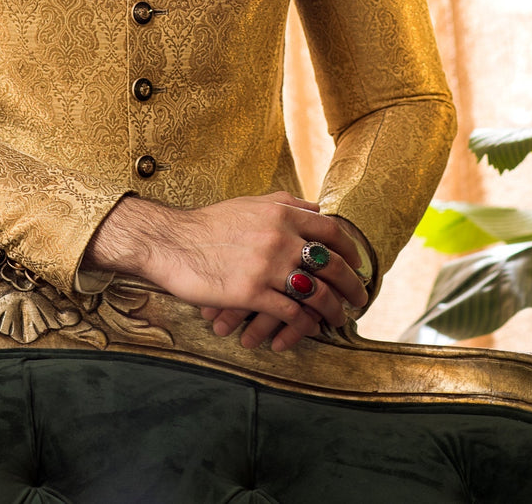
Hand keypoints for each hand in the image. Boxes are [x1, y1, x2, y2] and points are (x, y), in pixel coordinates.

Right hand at [83, 190, 368, 351]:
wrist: (171, 241)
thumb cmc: (209, 224)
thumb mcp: (250, 204)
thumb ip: (285, 203)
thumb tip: (316, 207)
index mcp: (281, 213)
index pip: (333, 231)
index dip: (352, 251)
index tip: (358, 264)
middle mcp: (280, 236)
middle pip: (333, 265)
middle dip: (353, 285)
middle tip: (360, 299)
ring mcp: (267, 265)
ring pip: (317, 293)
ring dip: (333, 310)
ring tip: (338, 319)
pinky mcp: (251, 292)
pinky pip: (291, 313)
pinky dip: (305, 324)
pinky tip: (309, 328)